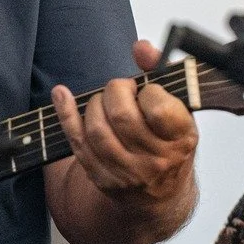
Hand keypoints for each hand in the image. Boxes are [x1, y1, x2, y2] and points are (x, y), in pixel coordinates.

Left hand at [51, 40, 198, 213]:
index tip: (147, 90)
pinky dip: (66, 114)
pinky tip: (61, 95)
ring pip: (97, 130)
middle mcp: (157, 160)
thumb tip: (141, 47)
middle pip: (122, 117)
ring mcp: (128, 173)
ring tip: (105, 101)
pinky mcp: (103, 178)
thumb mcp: (179, 108)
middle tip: (121, 90)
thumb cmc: (170, 143)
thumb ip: (160, 72)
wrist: (161, 195)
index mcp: (181, 139)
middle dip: (115, 92)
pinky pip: (77, 143)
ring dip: (95, 104)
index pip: (158, 108)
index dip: (148, 91)